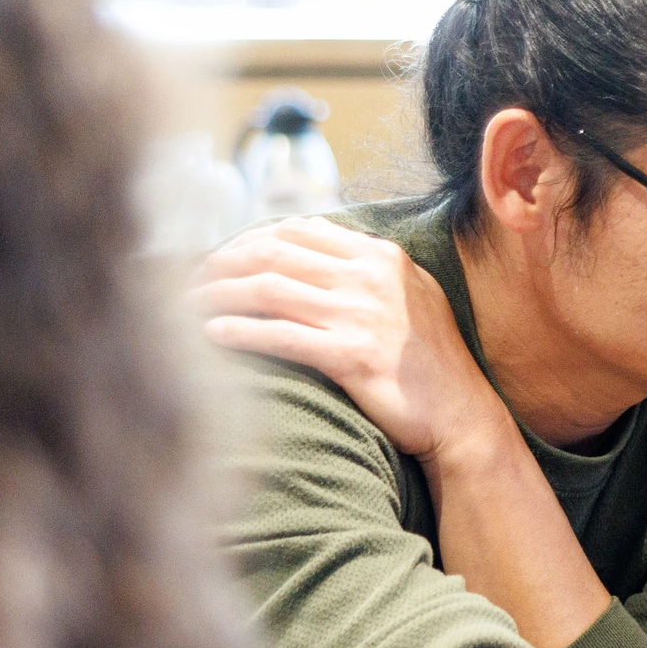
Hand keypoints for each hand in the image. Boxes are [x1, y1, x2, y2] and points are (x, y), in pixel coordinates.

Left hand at [194, 216, 510, 466]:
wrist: (463, 418)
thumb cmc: (430, 364)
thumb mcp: (411, 297)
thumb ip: (366, 269)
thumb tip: (310, 243)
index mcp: (382, 257)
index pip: (298, 229)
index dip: (247, 239)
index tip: (219, 260)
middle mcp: (371, 278)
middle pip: (274, 253)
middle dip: (220, 264)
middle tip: (187, 283)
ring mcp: (363, 315)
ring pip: (268, 289)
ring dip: (217, 296)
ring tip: (184, 309)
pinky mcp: (353, 356)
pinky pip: (279, 335)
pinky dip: (238, 332)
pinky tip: (212, 337)